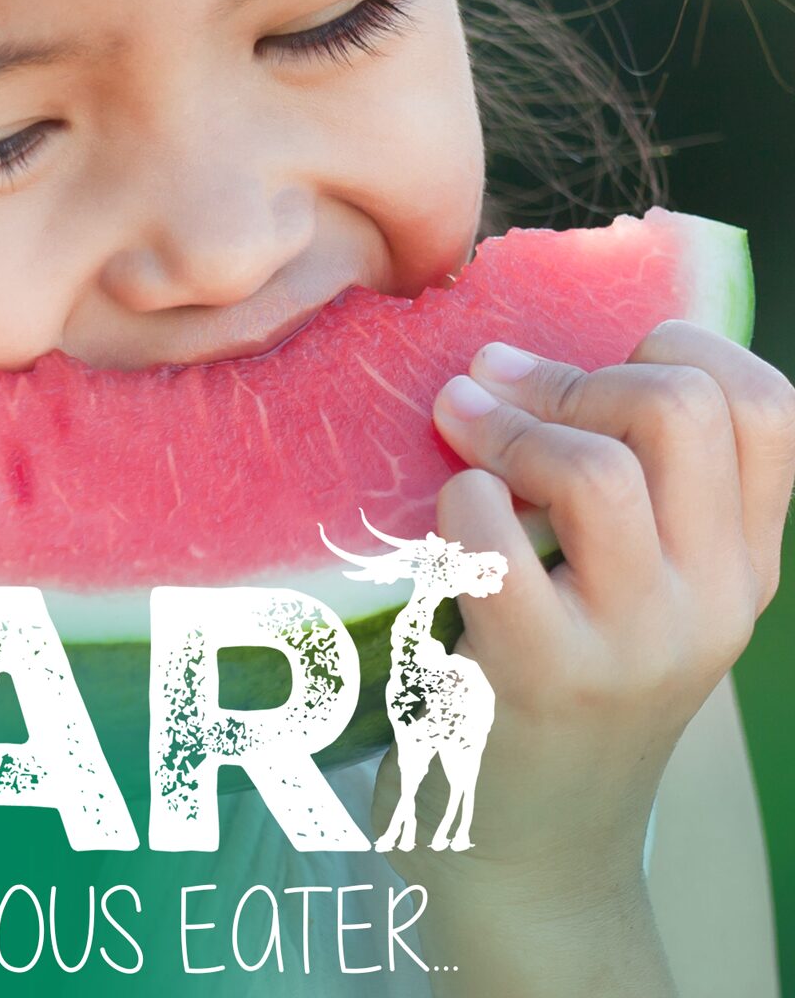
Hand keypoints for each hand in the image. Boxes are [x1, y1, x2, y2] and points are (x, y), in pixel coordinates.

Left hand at [382, 318, 793, 903]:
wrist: (527, 856)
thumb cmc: (554, 690)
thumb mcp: (626, 589)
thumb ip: (625, 487)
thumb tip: (528, 351)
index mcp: (741, 563)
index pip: (769, 404)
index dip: (674, 347)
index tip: (586, 363)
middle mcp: (711, 600)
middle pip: (681, 408)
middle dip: (569, 372)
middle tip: (490, 385)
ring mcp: (633, 644)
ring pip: (595, 468)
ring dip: (503, 428)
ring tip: (453, 431)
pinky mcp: (538, 678)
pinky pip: (490, 540)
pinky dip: (451, 507)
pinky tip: (440, 533)